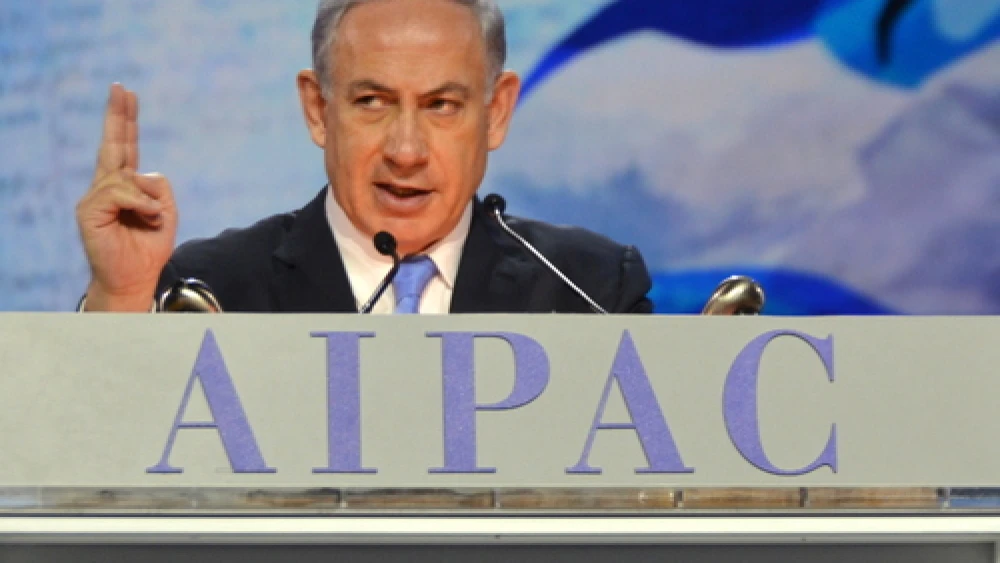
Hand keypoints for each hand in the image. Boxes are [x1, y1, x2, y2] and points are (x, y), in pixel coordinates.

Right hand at [76, 84, 177, 311]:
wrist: (133, 277)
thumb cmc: (149, 248)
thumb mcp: (167, 214)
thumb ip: (160, 190)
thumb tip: (139, 175)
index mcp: (127, 185)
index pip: (126, 147)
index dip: (126, 121)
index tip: (126, 94)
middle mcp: (108, 185)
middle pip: (114, 144)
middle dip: (118, 115)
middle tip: (120, 87)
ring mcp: (96, 196)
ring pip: (128, 177)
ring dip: (148, 200)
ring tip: (151, 220)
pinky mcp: (89, 209)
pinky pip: (120, 192)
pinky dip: (139, 204)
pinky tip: (145, 217)